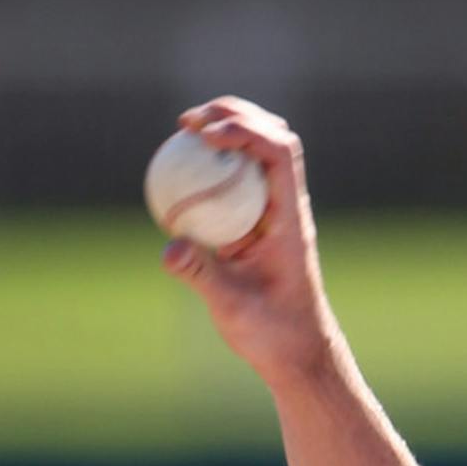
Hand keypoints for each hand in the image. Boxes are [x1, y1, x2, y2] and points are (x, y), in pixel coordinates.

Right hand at [161, 98, 337, 390]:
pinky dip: (216, 163)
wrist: (297, 351)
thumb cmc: (272, 333)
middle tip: (188, 120)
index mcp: (290, 218)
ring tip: (188, 130)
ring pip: (259, 151)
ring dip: (227, 130)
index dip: (245, 130)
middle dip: (233, 115)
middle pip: (272, 136)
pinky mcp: (261, 223)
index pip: (278, 153)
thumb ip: (200, 274)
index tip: (205, 134)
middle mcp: (287, 205)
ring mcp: (276, 211)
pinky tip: (186, 169)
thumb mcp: (231, 307)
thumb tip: (169, 246)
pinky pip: (240, 179)